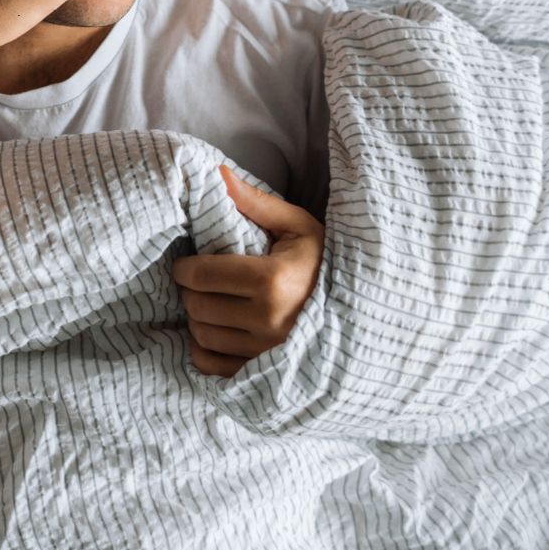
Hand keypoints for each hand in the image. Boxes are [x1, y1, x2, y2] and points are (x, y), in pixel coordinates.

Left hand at [172, 165, 324, 376]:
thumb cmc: (324, 263)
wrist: (363, 310)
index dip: (185, 267)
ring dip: (197, 317)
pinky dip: (205, 349)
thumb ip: (256, 202)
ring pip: (202, 336)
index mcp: (273, 280)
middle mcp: (268, 320)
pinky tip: (217, 331)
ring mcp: (266, 353)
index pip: (203, 275)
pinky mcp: (264, 375)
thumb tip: (218, 174)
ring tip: (210, 303)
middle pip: (198, 306)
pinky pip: (212, 366)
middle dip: (191, 290)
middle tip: (200, 281)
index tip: (187, 262)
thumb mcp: (297, 226)